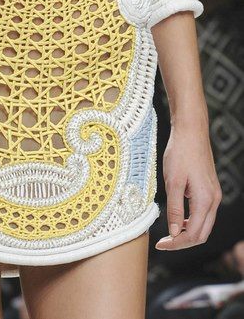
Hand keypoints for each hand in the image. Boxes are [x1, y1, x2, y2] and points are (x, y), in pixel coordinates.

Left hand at [156, 121, 221, 249]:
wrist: (191, 131)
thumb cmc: (180, 152)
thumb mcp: (173, 181)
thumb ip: (174, 208)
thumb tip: (173, 231)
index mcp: (205, 200)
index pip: (193, 234)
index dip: (177, 243)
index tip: (161, 244)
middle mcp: (213, 200)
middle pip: (201, 234)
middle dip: (183, 242)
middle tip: (164, 242)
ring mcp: (214, 195)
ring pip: (204, 225)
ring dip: (187, 232)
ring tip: (169, 232)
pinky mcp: (210, 189)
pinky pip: (203, 213)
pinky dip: (191, 221)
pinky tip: (177, 218)